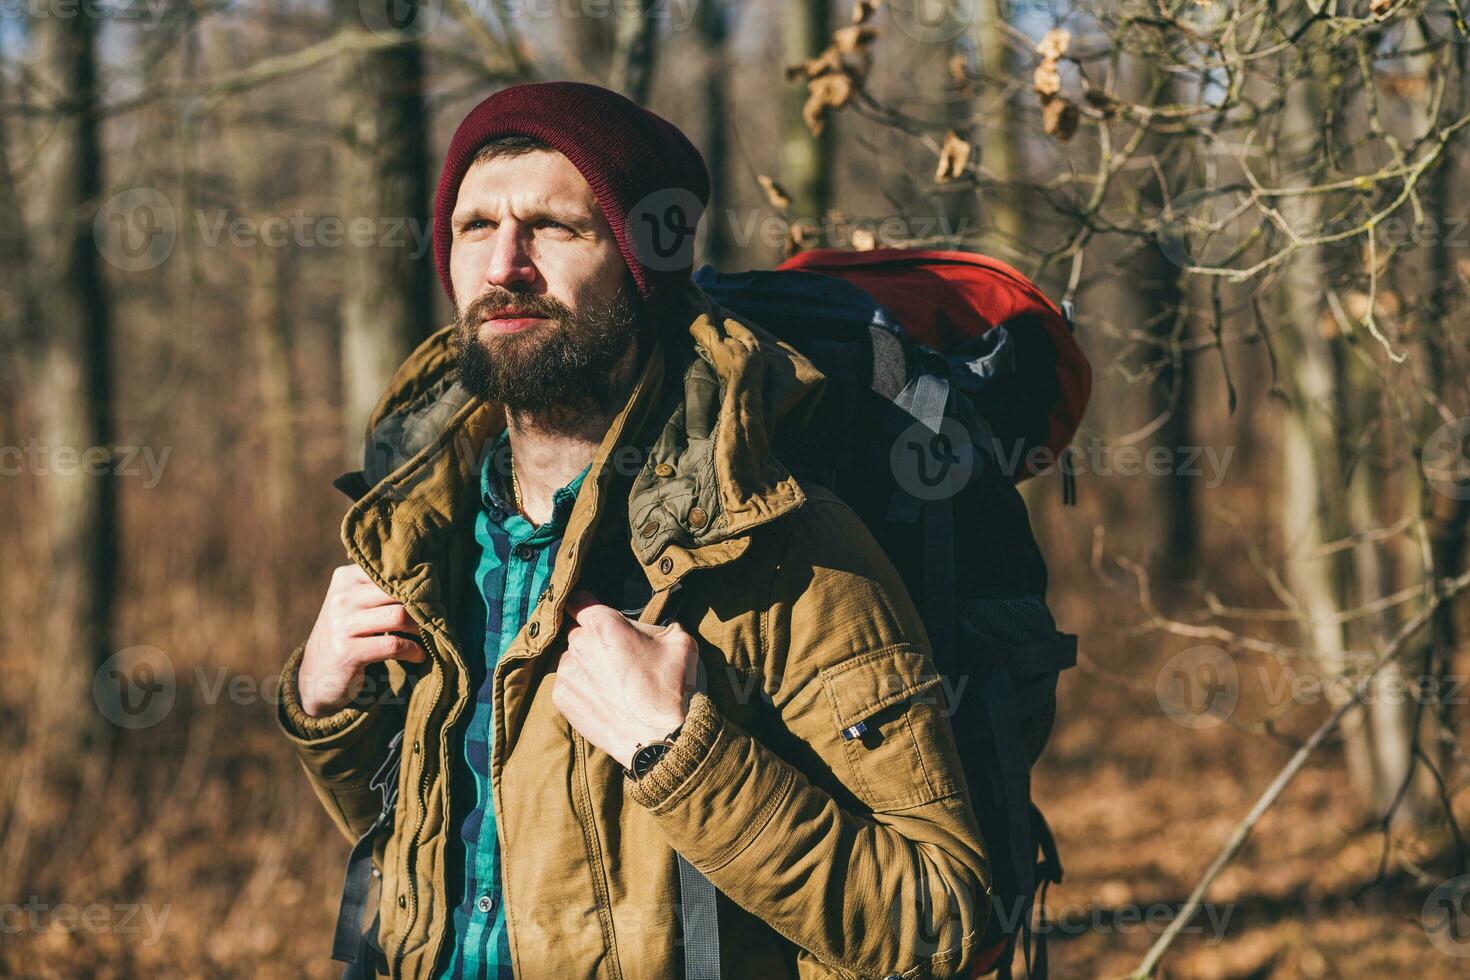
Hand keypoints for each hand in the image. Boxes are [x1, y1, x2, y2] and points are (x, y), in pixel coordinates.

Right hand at [297, 564, 425, 717]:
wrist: (317, 675)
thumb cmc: (347, 634)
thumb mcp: (355, 604)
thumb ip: (378, 588)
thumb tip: (426, 575)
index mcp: (345, 579)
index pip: (390, 571)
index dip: (416, 582)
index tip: (434, 592)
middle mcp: (341, 598)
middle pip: (398, 592)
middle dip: (423, 604)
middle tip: (437, 615)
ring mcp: (342, 625)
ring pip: (399, 616)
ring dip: (422, 628)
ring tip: (430, 635)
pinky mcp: (347, 652)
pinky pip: (394, 645)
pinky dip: (413, 650)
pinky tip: (418, 655)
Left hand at [551, 590, 698, 769]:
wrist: (662, 739)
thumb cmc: (672, 688)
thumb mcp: (680, 641)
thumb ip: (659, 624)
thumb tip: (654, 628)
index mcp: (605, 625)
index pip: (578, 600)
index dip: (587, 605)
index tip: (595, 613)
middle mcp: (579, 645)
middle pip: (578, 632)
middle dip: (594, 640)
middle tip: (618, 657)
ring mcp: (568, 673)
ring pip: (572, 659)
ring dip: (587, 665)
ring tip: (612, 683)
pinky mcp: (562, 699)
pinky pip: (568, 683)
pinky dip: (581, 688)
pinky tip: (604, 698)